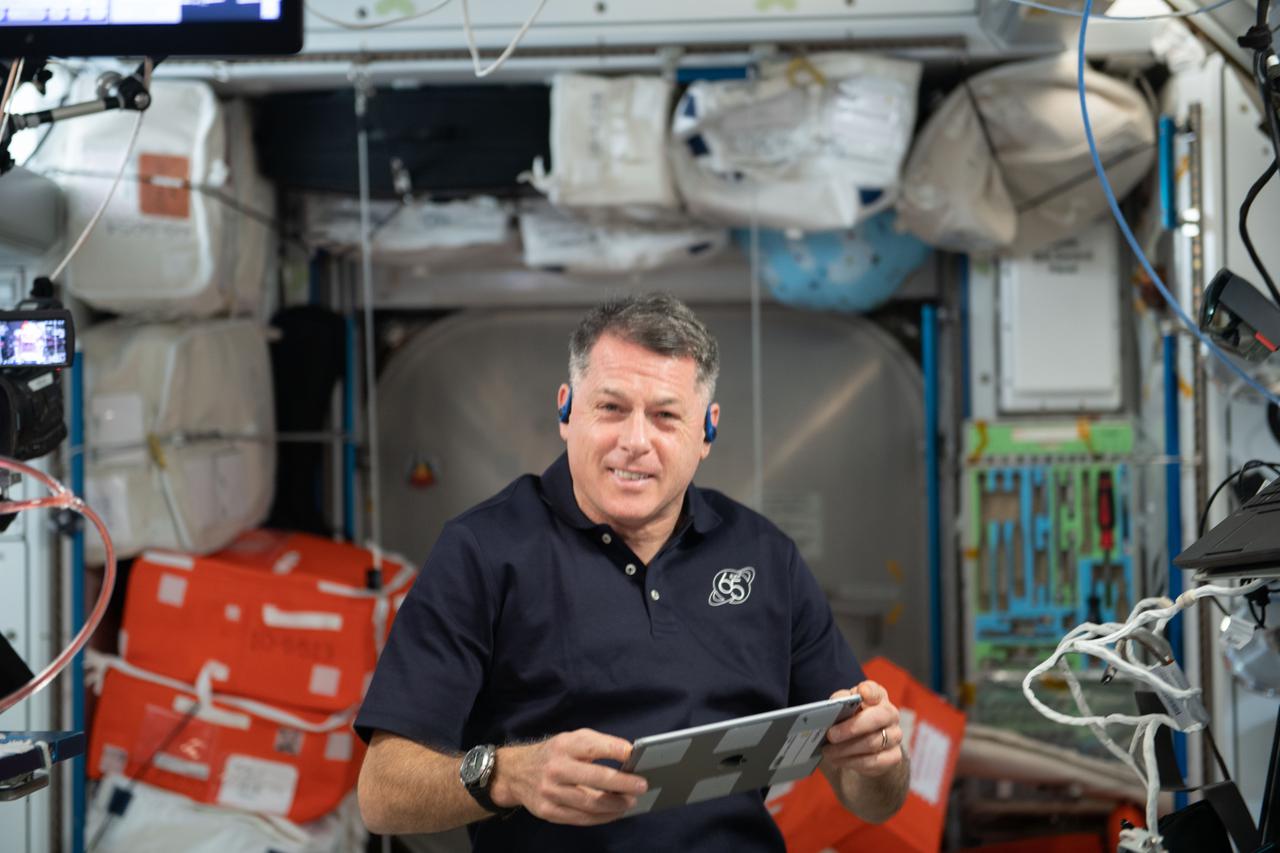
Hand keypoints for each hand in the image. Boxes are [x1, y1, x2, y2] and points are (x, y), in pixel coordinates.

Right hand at [489, 729, 648, 825]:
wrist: (516, 773)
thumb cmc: (554, 754)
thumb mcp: (571, 739)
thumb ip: (597, 745)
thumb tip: (629, 756)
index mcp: (563, 746)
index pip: (591, 746)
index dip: (614, 749)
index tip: (634, 754)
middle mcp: (556, 768)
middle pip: (595, 779)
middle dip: (622, 784)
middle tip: (641, 786)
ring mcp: (550, 792)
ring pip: (589, 803)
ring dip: (615, 805)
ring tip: (631, 802)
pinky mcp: (547, 811)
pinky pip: (580, 818)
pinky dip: (601, 818)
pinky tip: (614, 813)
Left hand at [821, 680, 905, 777]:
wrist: (863, 749)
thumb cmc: (849, 721)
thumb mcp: (842, 709)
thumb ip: (839, 704)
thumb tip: (832, 706)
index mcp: (877, 696)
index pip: (876, 691)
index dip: (870, 691)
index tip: (861, 693)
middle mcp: (890, 714)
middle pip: (875, 719)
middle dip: (851, 728)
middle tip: (830, 735)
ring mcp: (895, 736)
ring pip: (872, 743)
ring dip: (845, 749)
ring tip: (827, 752)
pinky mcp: (893, 757)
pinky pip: (873, 761)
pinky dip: (852, 762)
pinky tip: (838, 761)